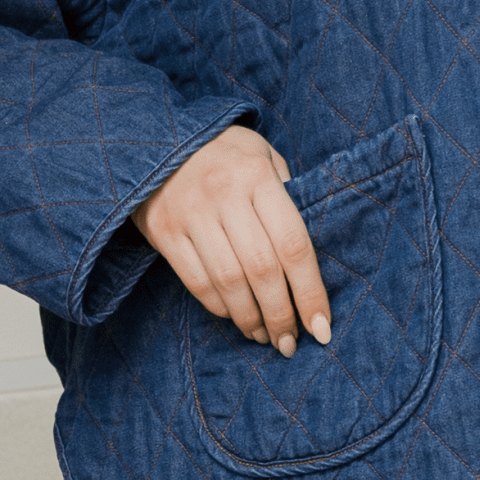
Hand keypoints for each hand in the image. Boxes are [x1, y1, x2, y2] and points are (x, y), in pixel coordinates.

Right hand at [131, 124, 329, 357]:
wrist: (158, 137)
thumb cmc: (225, 151)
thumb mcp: (264, 156)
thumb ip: (287, 196)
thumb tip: (308, 258)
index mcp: (257, 176)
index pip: (293, 244)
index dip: (310, 292)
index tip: (322, 327)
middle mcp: (224, 195)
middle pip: (262, 270)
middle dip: (281, 315)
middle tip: (291, 342)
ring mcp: (190, 214)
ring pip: (229, 282)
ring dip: (251, 319)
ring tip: (265, 336)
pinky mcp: (164, 231)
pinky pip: (196, 282)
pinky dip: (220, 307)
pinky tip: (236, 317)